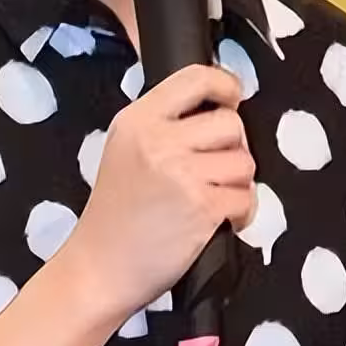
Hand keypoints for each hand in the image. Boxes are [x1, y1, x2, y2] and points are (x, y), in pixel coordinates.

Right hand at [62, 64, 255, 325]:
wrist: (99, 268)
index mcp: (138, 119)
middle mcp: (158, 140)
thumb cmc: (115, 212)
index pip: (195, 77)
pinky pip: (247, 197)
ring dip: (237, 184)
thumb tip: (218, 107)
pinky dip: (241, 212)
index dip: (225, 85)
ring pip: (244, 162)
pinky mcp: (202, 207)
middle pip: (231, 123)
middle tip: (213, 171)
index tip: (232, 98)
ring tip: (211, 200)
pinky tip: (219, 221)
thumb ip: (163, 124)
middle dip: (232, 149)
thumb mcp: (124, 148)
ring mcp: (181, 173)